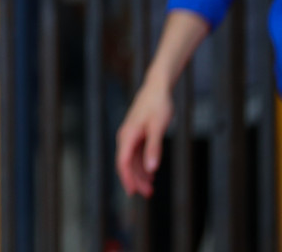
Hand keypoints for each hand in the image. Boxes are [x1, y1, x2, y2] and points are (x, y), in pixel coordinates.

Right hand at [116, 79, 172, 196]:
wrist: (157, 88)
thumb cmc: (158, 105)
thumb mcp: (158, 127)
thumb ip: (154, 148)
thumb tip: (151, 169)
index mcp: (128, 135)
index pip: (123, 161)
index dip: (127, 178)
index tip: (133, 192)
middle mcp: (126, 136)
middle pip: (126, 163)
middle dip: (135, 180)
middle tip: (148, 195)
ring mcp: (131, 135)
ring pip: (132, 160)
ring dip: (140, 174)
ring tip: (151, 189)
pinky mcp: (137, 134)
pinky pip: (137, 154)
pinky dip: (142, 165)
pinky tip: (150, 174)